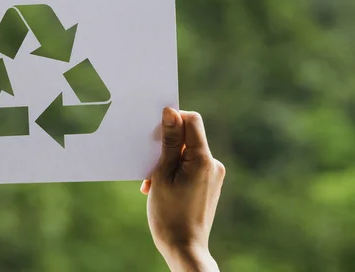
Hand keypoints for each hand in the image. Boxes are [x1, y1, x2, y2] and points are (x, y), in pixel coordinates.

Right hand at [140, 108, 224, 271]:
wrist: (184, 249)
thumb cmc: (169, 214)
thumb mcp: (162, 174)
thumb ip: (169, 142)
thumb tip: (170, 112)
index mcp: (202, 159)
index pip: (192, 120)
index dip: (173, 119)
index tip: (155, 132)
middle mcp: (213, 164)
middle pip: (188, 138)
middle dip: (166, 147)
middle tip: (149, 166)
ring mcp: (213, 175)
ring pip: (186, 154)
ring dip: (167, 162)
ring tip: (152, 183)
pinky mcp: (209, 185)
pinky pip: (190, 168)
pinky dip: (174, 172)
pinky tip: (160, 189)